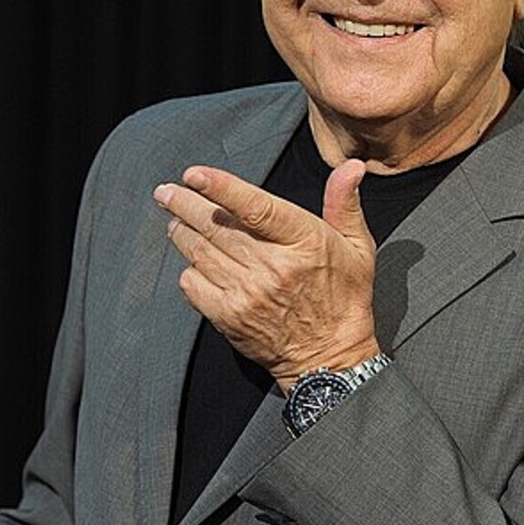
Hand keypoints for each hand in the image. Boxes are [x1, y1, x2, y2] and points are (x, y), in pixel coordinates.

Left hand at [153, 160, 379, 391]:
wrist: (329, 357)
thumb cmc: (343, 299)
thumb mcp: (356, 247)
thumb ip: (344, 204)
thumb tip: (350, 167)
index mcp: (303, 242)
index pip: (255, 208)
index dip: (220, 187)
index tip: (194, 174)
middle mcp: (272, 266)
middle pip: (216, 225)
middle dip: (184, 203)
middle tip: (166, 191)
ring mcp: (247, 293)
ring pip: (199, 251)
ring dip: (181, 230)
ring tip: (174, 217)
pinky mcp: (229, 316)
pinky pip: (193, 284)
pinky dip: (188, 268)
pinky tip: (192, 259)